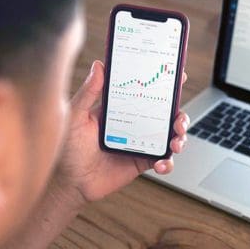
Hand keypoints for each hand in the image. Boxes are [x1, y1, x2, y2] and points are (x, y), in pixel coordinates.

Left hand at [51, 60, 188, 208]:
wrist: (72, 182)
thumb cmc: (69, 148)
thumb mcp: (76, 116)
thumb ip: (88, 92)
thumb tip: (99, 66)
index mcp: (121, 108)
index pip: (146, 91)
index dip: (164, 84)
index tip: (177, 77)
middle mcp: (135, 123)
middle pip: (166, 114)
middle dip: (180, 114)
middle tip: (179, 119)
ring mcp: (141, 142)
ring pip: (170, 135)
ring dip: (180, 137)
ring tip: (176, 143)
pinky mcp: (143, 162)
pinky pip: (163, 160)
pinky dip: (168, 162)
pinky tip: (161, 164)